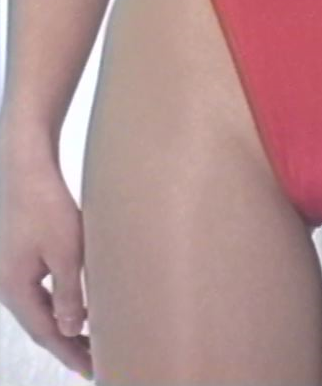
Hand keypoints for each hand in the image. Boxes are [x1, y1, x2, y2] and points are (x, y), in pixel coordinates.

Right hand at [0, 155, 92, 379]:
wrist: (27, 171)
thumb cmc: (48, 209)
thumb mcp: (66, 254)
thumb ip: (68, 293)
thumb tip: (71, 329)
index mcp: (15, 289)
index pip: (47, 333)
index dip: (71, 354)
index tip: (94, 372)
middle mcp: (8, 285)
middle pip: (41, 325)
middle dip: (69, 346)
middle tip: (96, 363)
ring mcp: (12, 272)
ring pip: (41, 310)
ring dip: (65, 328)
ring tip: (91, 342)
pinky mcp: (21, 259)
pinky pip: (40, 294)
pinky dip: (59, 307)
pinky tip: (76, 309)